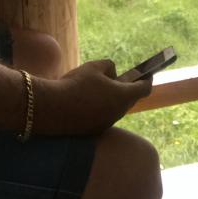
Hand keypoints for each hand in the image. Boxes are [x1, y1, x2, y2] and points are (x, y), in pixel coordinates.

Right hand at [35, 59, 151, 135]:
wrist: (49, 109)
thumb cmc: (76, 84)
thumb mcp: (95, 67)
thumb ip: (110, 67)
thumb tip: (113, 75)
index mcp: (123, 97)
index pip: (144, 89)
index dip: (147, 79)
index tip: (147, 74)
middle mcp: (118, 113)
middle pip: (130, 100)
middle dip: (128, 88)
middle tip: (122, 78)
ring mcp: (105, 124)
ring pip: (115, 109)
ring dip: (113, 99)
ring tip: (102, 87)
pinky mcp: (92, 131)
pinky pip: (103, 117)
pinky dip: (100, 108)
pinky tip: (88, 100)